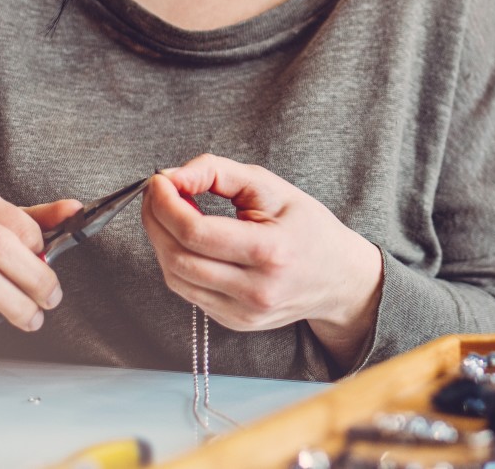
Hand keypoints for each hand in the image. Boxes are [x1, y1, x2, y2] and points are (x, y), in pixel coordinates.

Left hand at [141, 154, 382, 369]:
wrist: (339, 277)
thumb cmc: (308, 228)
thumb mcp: (272, 187)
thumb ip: (219, 173)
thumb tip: (172, 177)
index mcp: (270, 252)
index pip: (195, 233)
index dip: (165, 204)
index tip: (159, 181)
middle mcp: (255, 290)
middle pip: (177, 258)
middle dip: (155, 220)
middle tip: (157, 194)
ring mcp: (242, 313)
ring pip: (175, 278)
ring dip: (161, 242)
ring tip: (170, 214)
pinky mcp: (233, 322)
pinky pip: (188, 292)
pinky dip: (177, 262)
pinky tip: (188, 242)